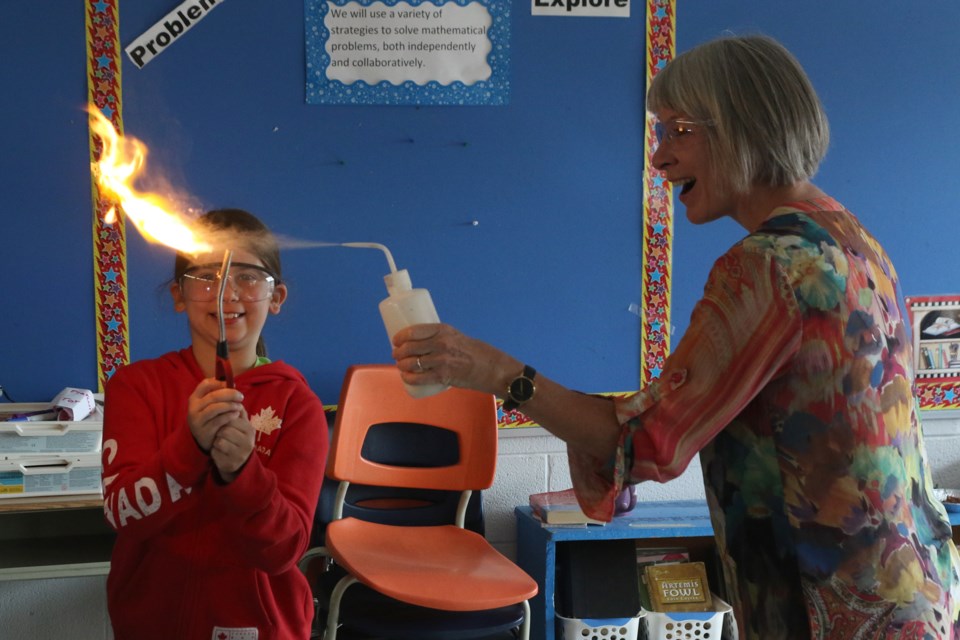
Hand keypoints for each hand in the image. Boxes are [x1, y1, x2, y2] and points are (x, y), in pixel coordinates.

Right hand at [187, 379, 244, 452]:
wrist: (204, 439)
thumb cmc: (211, 417)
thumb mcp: (210, 405)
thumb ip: (218, 394)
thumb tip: (232, 384)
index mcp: (194, 398)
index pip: (205, 384)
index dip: (219, 382)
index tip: (231, 385)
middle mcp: (193, 408)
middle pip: (213, 396)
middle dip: (230, 394)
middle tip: (241, 396)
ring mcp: (198, 420)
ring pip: (215, 408)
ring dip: (230, 405)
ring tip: (240, 406)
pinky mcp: (204, 430)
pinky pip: (219, 420)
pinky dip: (230, 415)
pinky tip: (236, 414)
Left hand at [209, 410, 254, 482]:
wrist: (240, 463)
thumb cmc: (238, 438)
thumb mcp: (242, 424)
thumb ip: (238, 411)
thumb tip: (232, 393)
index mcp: (250, 430)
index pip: (231, 419)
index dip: (224, 420)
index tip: (224, 423)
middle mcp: (247, 443)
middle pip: (224, 430)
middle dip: (219, 431)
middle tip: (222, 434)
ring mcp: (239, 455)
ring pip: (219, 441)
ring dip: (216, 441)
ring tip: (221, 443)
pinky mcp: (229, 464)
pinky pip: (215, 453)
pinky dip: (214, 451)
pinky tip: (220, 452)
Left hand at [390, 323, 520, 396]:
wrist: (491, 367)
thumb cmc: (474, 352)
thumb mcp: (455, 336)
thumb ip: (439, 338)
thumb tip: (419, 344)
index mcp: (442, 330)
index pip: (413, 331)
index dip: (400, 337)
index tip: (396, 340)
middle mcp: (440, 343)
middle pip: (409, 347)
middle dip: (398, 352)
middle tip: (397, 355)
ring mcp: (441, 360)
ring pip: (411, 363)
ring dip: (401, 365)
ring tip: (401, 366)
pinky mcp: (443, 376)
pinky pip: (418, 378)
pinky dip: (408, 378)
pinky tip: (405, 377)